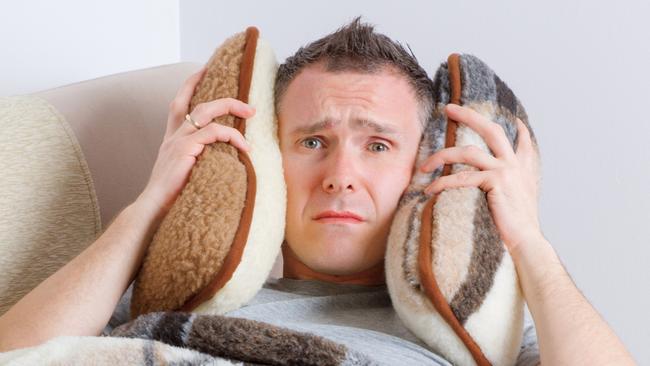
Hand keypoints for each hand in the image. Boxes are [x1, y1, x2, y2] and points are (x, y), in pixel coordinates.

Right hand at [139, 66, 254, 214]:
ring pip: (208, 112)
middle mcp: (174, 136)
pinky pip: (214, 133)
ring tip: (251, 114)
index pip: (179, 103)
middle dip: (224, 98)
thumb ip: (198, 160)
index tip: (204, 69)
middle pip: (197, 103)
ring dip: (232, 109)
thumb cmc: (170, 196)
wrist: (153, 209)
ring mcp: (178, 141)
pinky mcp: (186, 149)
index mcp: (172, 139)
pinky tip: (244, 148)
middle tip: (249, 104)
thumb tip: (223, 159)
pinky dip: (232, 136)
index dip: (190, 84)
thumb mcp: (185, 173)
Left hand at [419, 103, 541, 252]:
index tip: (514, 120)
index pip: (522, 141)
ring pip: (468, 152)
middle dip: (468, 115)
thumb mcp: (520, 201)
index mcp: (522, 168)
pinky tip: (430, 190)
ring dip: (442, 156)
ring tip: (424, 165)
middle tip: (448, 107)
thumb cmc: (517, 227)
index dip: (518, 129)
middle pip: (491, 130)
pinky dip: (442, 183)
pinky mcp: (495, 183)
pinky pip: (462, 178)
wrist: (527, 243)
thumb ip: (513, 187)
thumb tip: (499, 185)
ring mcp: (506, 171)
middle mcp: (515, 165)